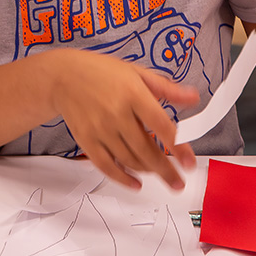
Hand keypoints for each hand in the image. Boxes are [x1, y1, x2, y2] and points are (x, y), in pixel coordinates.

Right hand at [51, 52, 197, 190]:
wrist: (61, 76)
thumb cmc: (100, 72)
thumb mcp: (136, 72)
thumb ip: (166, 88)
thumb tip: (193, 98)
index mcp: (133, 93)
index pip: (161, 125)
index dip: (178, 147)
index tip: (189, 164)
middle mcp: (116, 112)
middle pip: (146, 149)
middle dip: (166, 170)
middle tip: (178, 183)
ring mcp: (100, 128)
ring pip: (129, 159)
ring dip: (147, 171)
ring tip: (159, 174)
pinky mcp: (86, 139)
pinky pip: (106, 165)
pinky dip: (122, 178)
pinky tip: (135, 183)